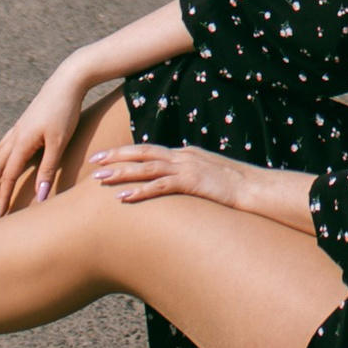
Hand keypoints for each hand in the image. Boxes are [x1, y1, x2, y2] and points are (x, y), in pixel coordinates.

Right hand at [0, 62, 88, 214]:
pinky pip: (6, 143)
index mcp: (22, 142)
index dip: (3, 197)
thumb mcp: (59, 142)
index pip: (8, 176)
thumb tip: (39, 197)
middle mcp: (16, 135)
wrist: (68, 80)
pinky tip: (4, 157)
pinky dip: (0, 156)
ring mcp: (19, 127)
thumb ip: (48, 169)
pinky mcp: (25, 121)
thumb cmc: (65, 111)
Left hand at [89, 141, 279, 214]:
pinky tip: (124, 197)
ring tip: (100, 179)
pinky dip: (141, 191)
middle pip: (143, 153)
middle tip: (93, 161)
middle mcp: (183, 156)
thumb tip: (173, 184)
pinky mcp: (193, 183)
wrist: (255, 189)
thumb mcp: (206, 176)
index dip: (126, 153)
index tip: (105, 156)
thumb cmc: (232, 187)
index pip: (150, 150)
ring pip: (147, 168)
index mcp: (185, 154)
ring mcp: (188, 168)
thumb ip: (189, 176)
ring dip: (122, 173)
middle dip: (116, 156)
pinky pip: (161, 187)